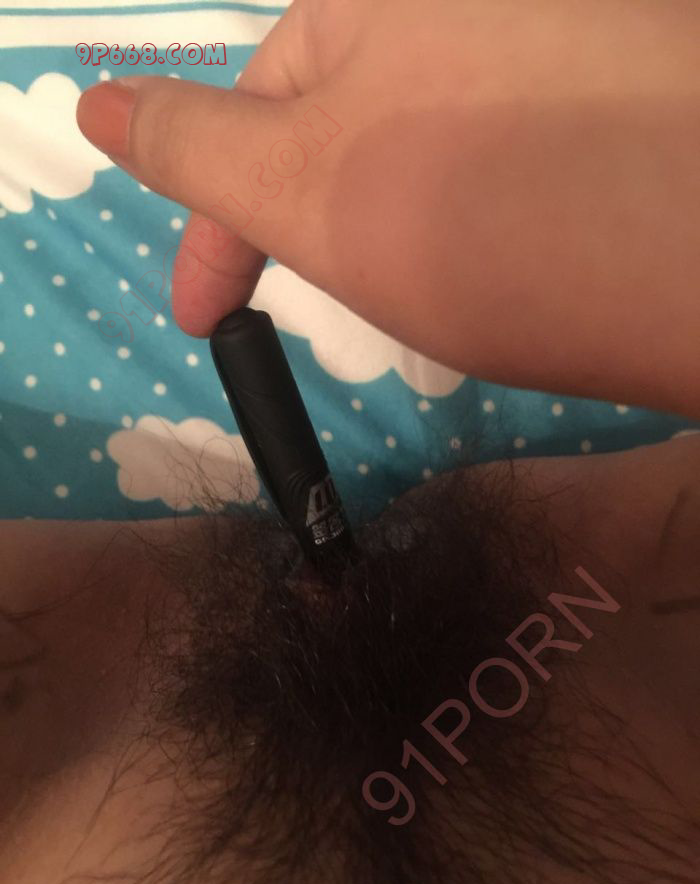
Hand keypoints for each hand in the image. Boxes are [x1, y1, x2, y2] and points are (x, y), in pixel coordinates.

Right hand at [77, 0, 699, 417]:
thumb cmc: (480, 226)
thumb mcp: (306, 188)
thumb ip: (192, 147)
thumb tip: (96, 103)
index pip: (250, 108)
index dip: (215, 227)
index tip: (207, 321)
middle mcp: (466, 7)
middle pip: (342, 121)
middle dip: (315, 222)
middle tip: (333, 306)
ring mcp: (551, 42)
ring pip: (422, 142)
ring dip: (396, 222)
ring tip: (435, 290)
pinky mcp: (614, 95)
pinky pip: (503, 153)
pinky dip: (477, 216)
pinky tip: (509, 263)